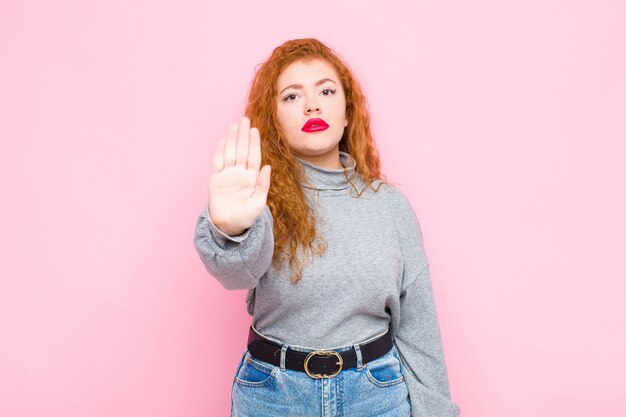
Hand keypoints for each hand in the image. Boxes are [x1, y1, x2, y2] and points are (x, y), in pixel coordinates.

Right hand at [208, 117, 270, 235]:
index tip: (255, 130)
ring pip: (230, 153)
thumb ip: (263, 185)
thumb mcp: (259, 203)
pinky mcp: (216, 180)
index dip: (254, 143)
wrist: (228, 227)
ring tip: (234, 126)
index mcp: (252, 179)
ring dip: (232, 140)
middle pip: (242, 151)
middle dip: (243, 136)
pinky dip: (219, 151)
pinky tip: (221, 140)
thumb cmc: (245, 217)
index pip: (254, 157)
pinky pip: (217, 163)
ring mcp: (227, 176)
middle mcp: (240, 174)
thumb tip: (268, 167)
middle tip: (245, 119)